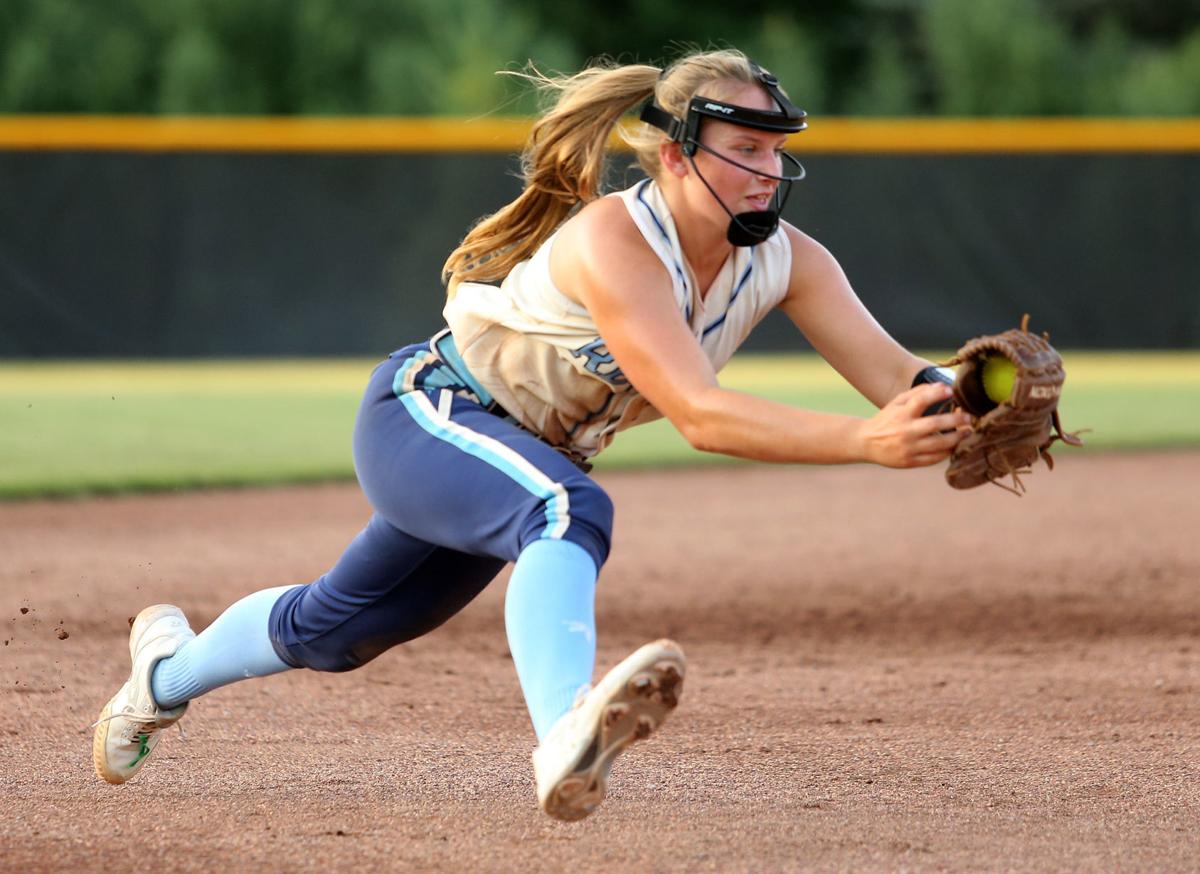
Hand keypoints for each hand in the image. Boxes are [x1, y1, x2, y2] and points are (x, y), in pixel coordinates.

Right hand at [855, 384, 970, 468]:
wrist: (866, 443)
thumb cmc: (886, 419)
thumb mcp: (896, 403)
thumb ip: (918, 393)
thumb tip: (943, 386)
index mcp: (901, 414)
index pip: (921, 401)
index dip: (937, 394)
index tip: (951, 391)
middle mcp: (905, 431)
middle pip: (935, 424)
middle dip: (955, 420)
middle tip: (968, 417)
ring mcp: (908, 448)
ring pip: (939, 444)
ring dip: (957, 438)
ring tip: (968, 432)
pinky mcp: (910, 462)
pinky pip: (934, 458)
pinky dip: (947, 452)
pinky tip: (954, 446)